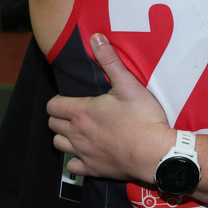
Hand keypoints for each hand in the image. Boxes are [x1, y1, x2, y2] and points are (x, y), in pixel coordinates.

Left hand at [47, 33, 173, 178]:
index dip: (59, 100)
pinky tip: (87, 152)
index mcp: (81, 111)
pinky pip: (72, 167)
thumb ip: (109, 60)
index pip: (52, 105)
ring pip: (59, 144)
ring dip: (65, 136)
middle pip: (53, 124)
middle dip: (60, 116)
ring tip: (79, 130)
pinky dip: (75, 159)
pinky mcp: (93, 169)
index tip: (72, 98)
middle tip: (77, 111)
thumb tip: (95, 37)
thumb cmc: (142, 117)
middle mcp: (76, 133)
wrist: (154, 152)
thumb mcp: (127, 84)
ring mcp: (83, 153)